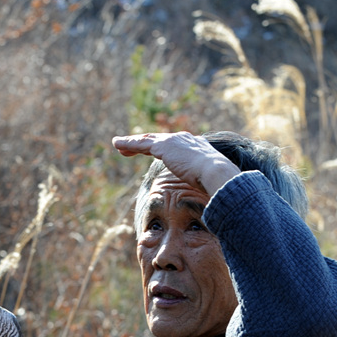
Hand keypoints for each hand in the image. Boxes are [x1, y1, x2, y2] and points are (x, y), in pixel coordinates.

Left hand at [112, 131, 240, 194]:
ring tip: (118, 144)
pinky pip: (141, 144)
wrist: (217, 173)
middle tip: (129, 147)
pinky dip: (129, 143)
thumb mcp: (210, 182)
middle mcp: (184, 139)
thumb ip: (205, 185)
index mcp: (196, 146)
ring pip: (147, 140)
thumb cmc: (218, 183)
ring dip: (131, 142)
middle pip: (158, 140)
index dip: (161, 148)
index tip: (153, 151)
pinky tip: (118, 145)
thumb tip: (209, 198)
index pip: (174, 146)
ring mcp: (174, 141)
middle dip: (143, 143)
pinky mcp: (164, 147)